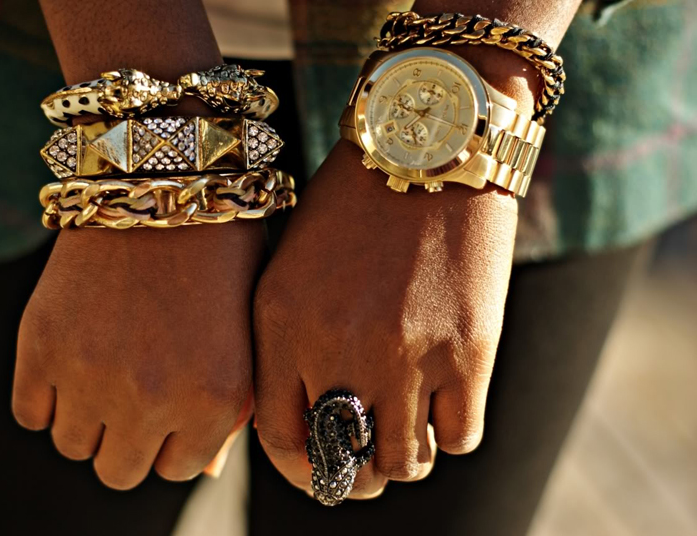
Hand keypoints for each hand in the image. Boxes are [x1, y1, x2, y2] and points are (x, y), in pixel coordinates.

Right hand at [12, 223, 262, 488]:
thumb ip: (221, 407)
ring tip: (99, 374)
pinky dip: (45, 397)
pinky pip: (30, 413)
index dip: (170, 441)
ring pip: (74, 445)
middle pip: (120, 471)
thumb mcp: (242, 336)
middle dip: (127, 441)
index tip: (166, 415)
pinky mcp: (41, 344)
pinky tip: (68, 363)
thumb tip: (191, 461)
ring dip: (85, 420)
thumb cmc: (218, 256)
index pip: (177, 468)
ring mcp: (93, 375)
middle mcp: (155, 399)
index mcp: (217, 399)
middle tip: (129, 402)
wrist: (165, 182)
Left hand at [253, 141, 516, 497]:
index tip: (317, 467)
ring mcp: (406, 352)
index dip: (301, 468)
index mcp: (283, 325)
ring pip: (402, 463)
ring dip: (402, 459)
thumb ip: (285, 341)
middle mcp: (337, 347)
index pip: (280, 439)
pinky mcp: (468, 349)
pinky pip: (460, 437)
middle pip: (342, 467)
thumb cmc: (353, 203)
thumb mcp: (293, 265)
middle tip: (365, 464)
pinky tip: (446, 403)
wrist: (428, 143)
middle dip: (351, 478)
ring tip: (406, 433)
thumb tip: (301, 416)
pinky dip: (450, 431)